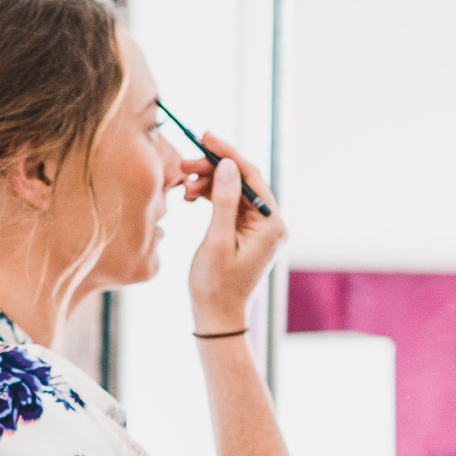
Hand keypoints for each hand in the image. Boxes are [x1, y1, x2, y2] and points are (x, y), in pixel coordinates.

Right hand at [183, 132, 286, 332]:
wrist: (216, 319)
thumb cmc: (215, 286)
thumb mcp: (216, 240)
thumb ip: (222, 201)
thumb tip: (227, 164)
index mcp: (271, 224)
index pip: (251, 176)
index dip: (227, 154)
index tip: (204, 137)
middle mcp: (271, 223)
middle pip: (242, 181)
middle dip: (213, 168)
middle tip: (183, 165)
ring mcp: (260, 229)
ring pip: (233, 191)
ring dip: (208, 183)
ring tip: (183, 186)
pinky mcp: (246, 234)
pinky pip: (229, 205)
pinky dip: (210, 197)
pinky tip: (191, 197)